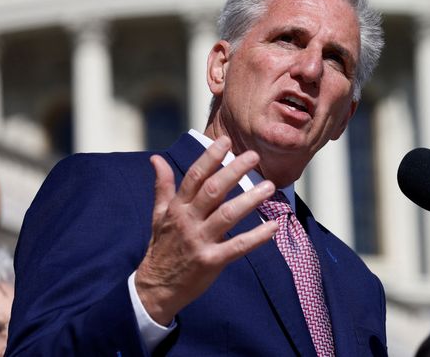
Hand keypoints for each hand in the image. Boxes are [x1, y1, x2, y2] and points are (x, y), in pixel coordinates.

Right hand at [134, 137, 278, 324]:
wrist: (156, 287)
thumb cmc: (162, 246)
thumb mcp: (158, 214)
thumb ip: (162, 186)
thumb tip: (156, 158)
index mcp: (177, 207)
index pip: (194, 176)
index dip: (210, 157)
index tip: (226, 140)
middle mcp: (188, 221)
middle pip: (213, 191)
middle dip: (233, 171)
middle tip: (253, 156)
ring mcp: (200, 241)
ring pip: (227, 215)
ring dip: (249, 200)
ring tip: (269, 187)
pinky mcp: (211, 261)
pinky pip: (237, 247)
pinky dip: (256, 237)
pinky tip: (273, 227)